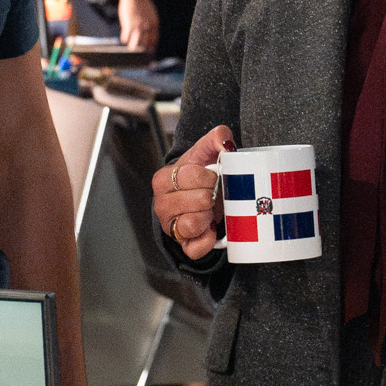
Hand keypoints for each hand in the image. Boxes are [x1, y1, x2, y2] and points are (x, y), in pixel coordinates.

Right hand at [118, 0, 158, 53]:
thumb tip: (150, 34)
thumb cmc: (142, 3)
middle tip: (140, 56)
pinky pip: (126, 36)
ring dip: (133, 48)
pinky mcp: (128, 24)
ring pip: (136, 42)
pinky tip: (124, 40)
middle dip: (142, 51)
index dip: (151, 48)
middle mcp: (147, 26)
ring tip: (131, 50)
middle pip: (145, 43)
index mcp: (154, 24)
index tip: (149, 53)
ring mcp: (138, 26)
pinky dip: (125, 38)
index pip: (154, 40)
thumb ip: (151, 24)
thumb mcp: (151, 14)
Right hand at [156, 125, 232, 259]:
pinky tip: (211, 228)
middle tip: (213, 194)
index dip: (209, 176)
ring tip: (210, 210)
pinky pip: (196, 248)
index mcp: (162, 180)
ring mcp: (170, 227)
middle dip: (212, 196)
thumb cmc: (202, 174)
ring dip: (208, 216)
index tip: (212, 176)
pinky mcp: (182, 245)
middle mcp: (161, 205)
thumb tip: (225, 143)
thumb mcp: (206, 152)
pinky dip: (208, 239)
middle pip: (198, 200)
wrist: (201, 196)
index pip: (190, 176)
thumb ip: (216, 137)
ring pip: (193, 224)